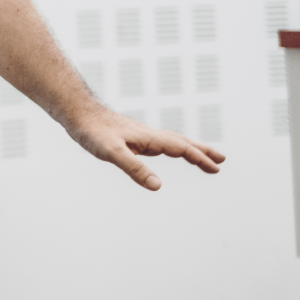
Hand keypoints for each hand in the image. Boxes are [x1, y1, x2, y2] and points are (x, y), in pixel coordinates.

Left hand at [63, 104, 224, 190]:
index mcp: (148, 138)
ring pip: (172, 142)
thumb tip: (158, 186)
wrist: (77, 112)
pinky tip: (169, 152)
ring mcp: (141, 136)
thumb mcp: (112, 152)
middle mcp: (148, 135)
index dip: (199, 157)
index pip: (181, 147)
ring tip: (204, 158)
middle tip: (222, 160)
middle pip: (182, 142)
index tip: (217, 167)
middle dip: (202, 152)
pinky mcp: (132, 138)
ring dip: (190, 150)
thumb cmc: (92, 131)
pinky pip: (160, 144)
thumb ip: (134, 168)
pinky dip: (173, 149)